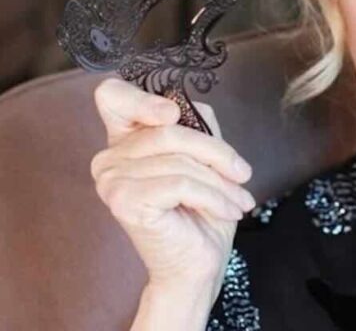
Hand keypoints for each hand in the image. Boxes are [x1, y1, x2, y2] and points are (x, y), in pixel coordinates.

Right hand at [90, 77, 256, 288]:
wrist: (198, 263)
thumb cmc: (202, 211)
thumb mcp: (206, 159)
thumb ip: (196, 125)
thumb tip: (190, 106)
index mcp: (124, 141)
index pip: (112, 96)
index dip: (142, 98)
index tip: (173, 114)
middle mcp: (109, 158)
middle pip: (169, 131)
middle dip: (217, 153)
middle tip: (243, 174)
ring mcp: (111, 180)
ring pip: (180, 160)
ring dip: (221, 181)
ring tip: (240, 199)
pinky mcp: (124, 202)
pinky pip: (181, 184)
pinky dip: (214, 197)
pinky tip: (229, 210)